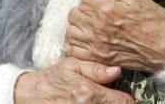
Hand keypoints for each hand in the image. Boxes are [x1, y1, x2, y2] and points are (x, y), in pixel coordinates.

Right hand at [14, 57, 133, 102]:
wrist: (31, 95)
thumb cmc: (53, 78)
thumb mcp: (73, 65)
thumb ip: (97, 69)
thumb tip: (118, 70)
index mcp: (89, 92)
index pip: (123, 102)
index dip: (131, 99)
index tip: (133, 97)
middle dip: (121, 103)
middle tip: (119, 97)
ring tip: (106, 99)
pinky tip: (95, 103)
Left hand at [65, 0, 164, 72]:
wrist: (164, 47)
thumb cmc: (153, 21)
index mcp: (106, 10)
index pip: (84, 0)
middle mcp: (97, 28)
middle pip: (74, 15)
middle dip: (80, 10)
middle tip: (89, 10)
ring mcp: (97, 46)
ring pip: (71, 33)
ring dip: (75, 26)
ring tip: (84, 24)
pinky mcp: (99, 59)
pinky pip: (75, 52)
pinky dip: (73, 44)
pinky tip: (81, 39)